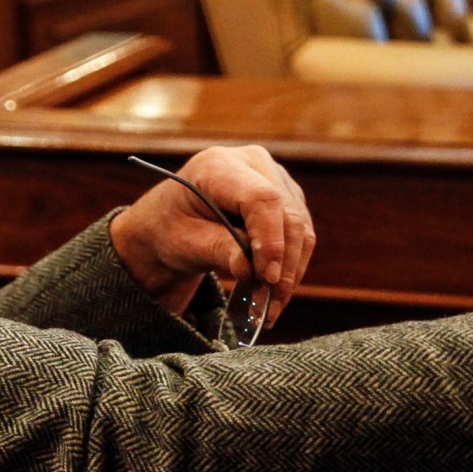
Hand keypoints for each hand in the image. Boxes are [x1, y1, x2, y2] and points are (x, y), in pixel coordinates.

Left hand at [108, 146, 314, 319]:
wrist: (171, 225)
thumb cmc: (171, 229)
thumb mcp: (184, 242)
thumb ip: (217, 250)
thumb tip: (249, 268)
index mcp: (218, 165)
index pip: (261, 198)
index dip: (270, 239)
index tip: (266, 277)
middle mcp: (253, 163)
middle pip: (287, 215)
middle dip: (283, 265)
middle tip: (270, 305)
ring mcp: (274, 179)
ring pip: (300, 229)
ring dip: (290, 272)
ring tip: (270, 307)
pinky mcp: (287, 199)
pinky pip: (301, 236)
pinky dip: (291, 267)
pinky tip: (273, 293)